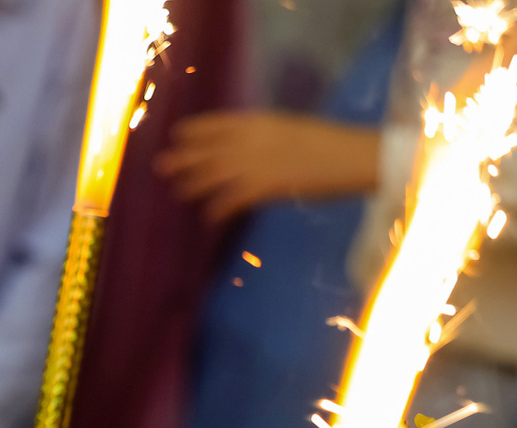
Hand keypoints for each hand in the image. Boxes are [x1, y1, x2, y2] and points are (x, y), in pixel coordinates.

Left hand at [155, 112, 379, 223]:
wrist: (354, 155)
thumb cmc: (327, 142)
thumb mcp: (289, 128)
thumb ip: (262, 135)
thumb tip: (240, 145)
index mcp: (259, 121)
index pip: (215, 123)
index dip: (192, 131)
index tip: (177, 136)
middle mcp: (251, 139)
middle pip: (206, 150)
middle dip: (182, 159)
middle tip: (162, 167)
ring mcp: (255, 163)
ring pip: (211, 175)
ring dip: (193, 184)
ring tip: (181, 192)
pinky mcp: (264, 187)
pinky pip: (229, 200)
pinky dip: (216, 209)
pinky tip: (209, 216)